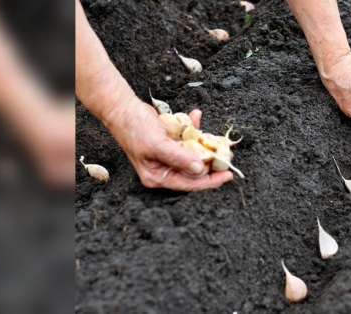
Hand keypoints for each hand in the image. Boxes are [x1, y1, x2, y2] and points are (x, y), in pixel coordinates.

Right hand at [105, 99, 232, 190]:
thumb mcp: (157, 145)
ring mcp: (168, 155)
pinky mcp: (171, 142)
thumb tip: (200, 170)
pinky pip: (188, 139)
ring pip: (194, 154)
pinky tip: (196, 115)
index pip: (189, 184)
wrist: (122, 106)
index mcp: (158, 176)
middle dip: (212, 162)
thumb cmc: (134, 128)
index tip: (228, 174)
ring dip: (206, 144)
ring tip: (219, 138)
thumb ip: (179, 158)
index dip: (210, 181)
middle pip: (194, 171)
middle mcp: (164, 168)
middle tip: (228, 154)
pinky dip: (194, 129)